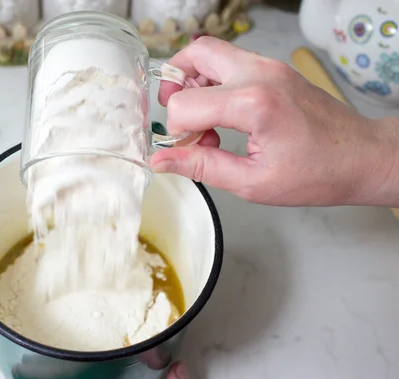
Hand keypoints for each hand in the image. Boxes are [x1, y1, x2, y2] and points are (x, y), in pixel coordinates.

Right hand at [152, 36, 398, 206]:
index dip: (178, 132)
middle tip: (181, 119)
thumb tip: (161, 160)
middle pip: (193, 55)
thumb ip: (201, 167)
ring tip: (205, 121)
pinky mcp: (274, 69)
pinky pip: (231, 62)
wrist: (361, 157)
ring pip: (211, 53)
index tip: (190, 151)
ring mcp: (269, 66)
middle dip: (175, 87)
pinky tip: (224, 116)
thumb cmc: (317, 174)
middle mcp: (259, 74)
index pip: (185, 104)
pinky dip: (215, 83)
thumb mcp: (252, 182)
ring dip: (195, 83)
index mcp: (253, 104)